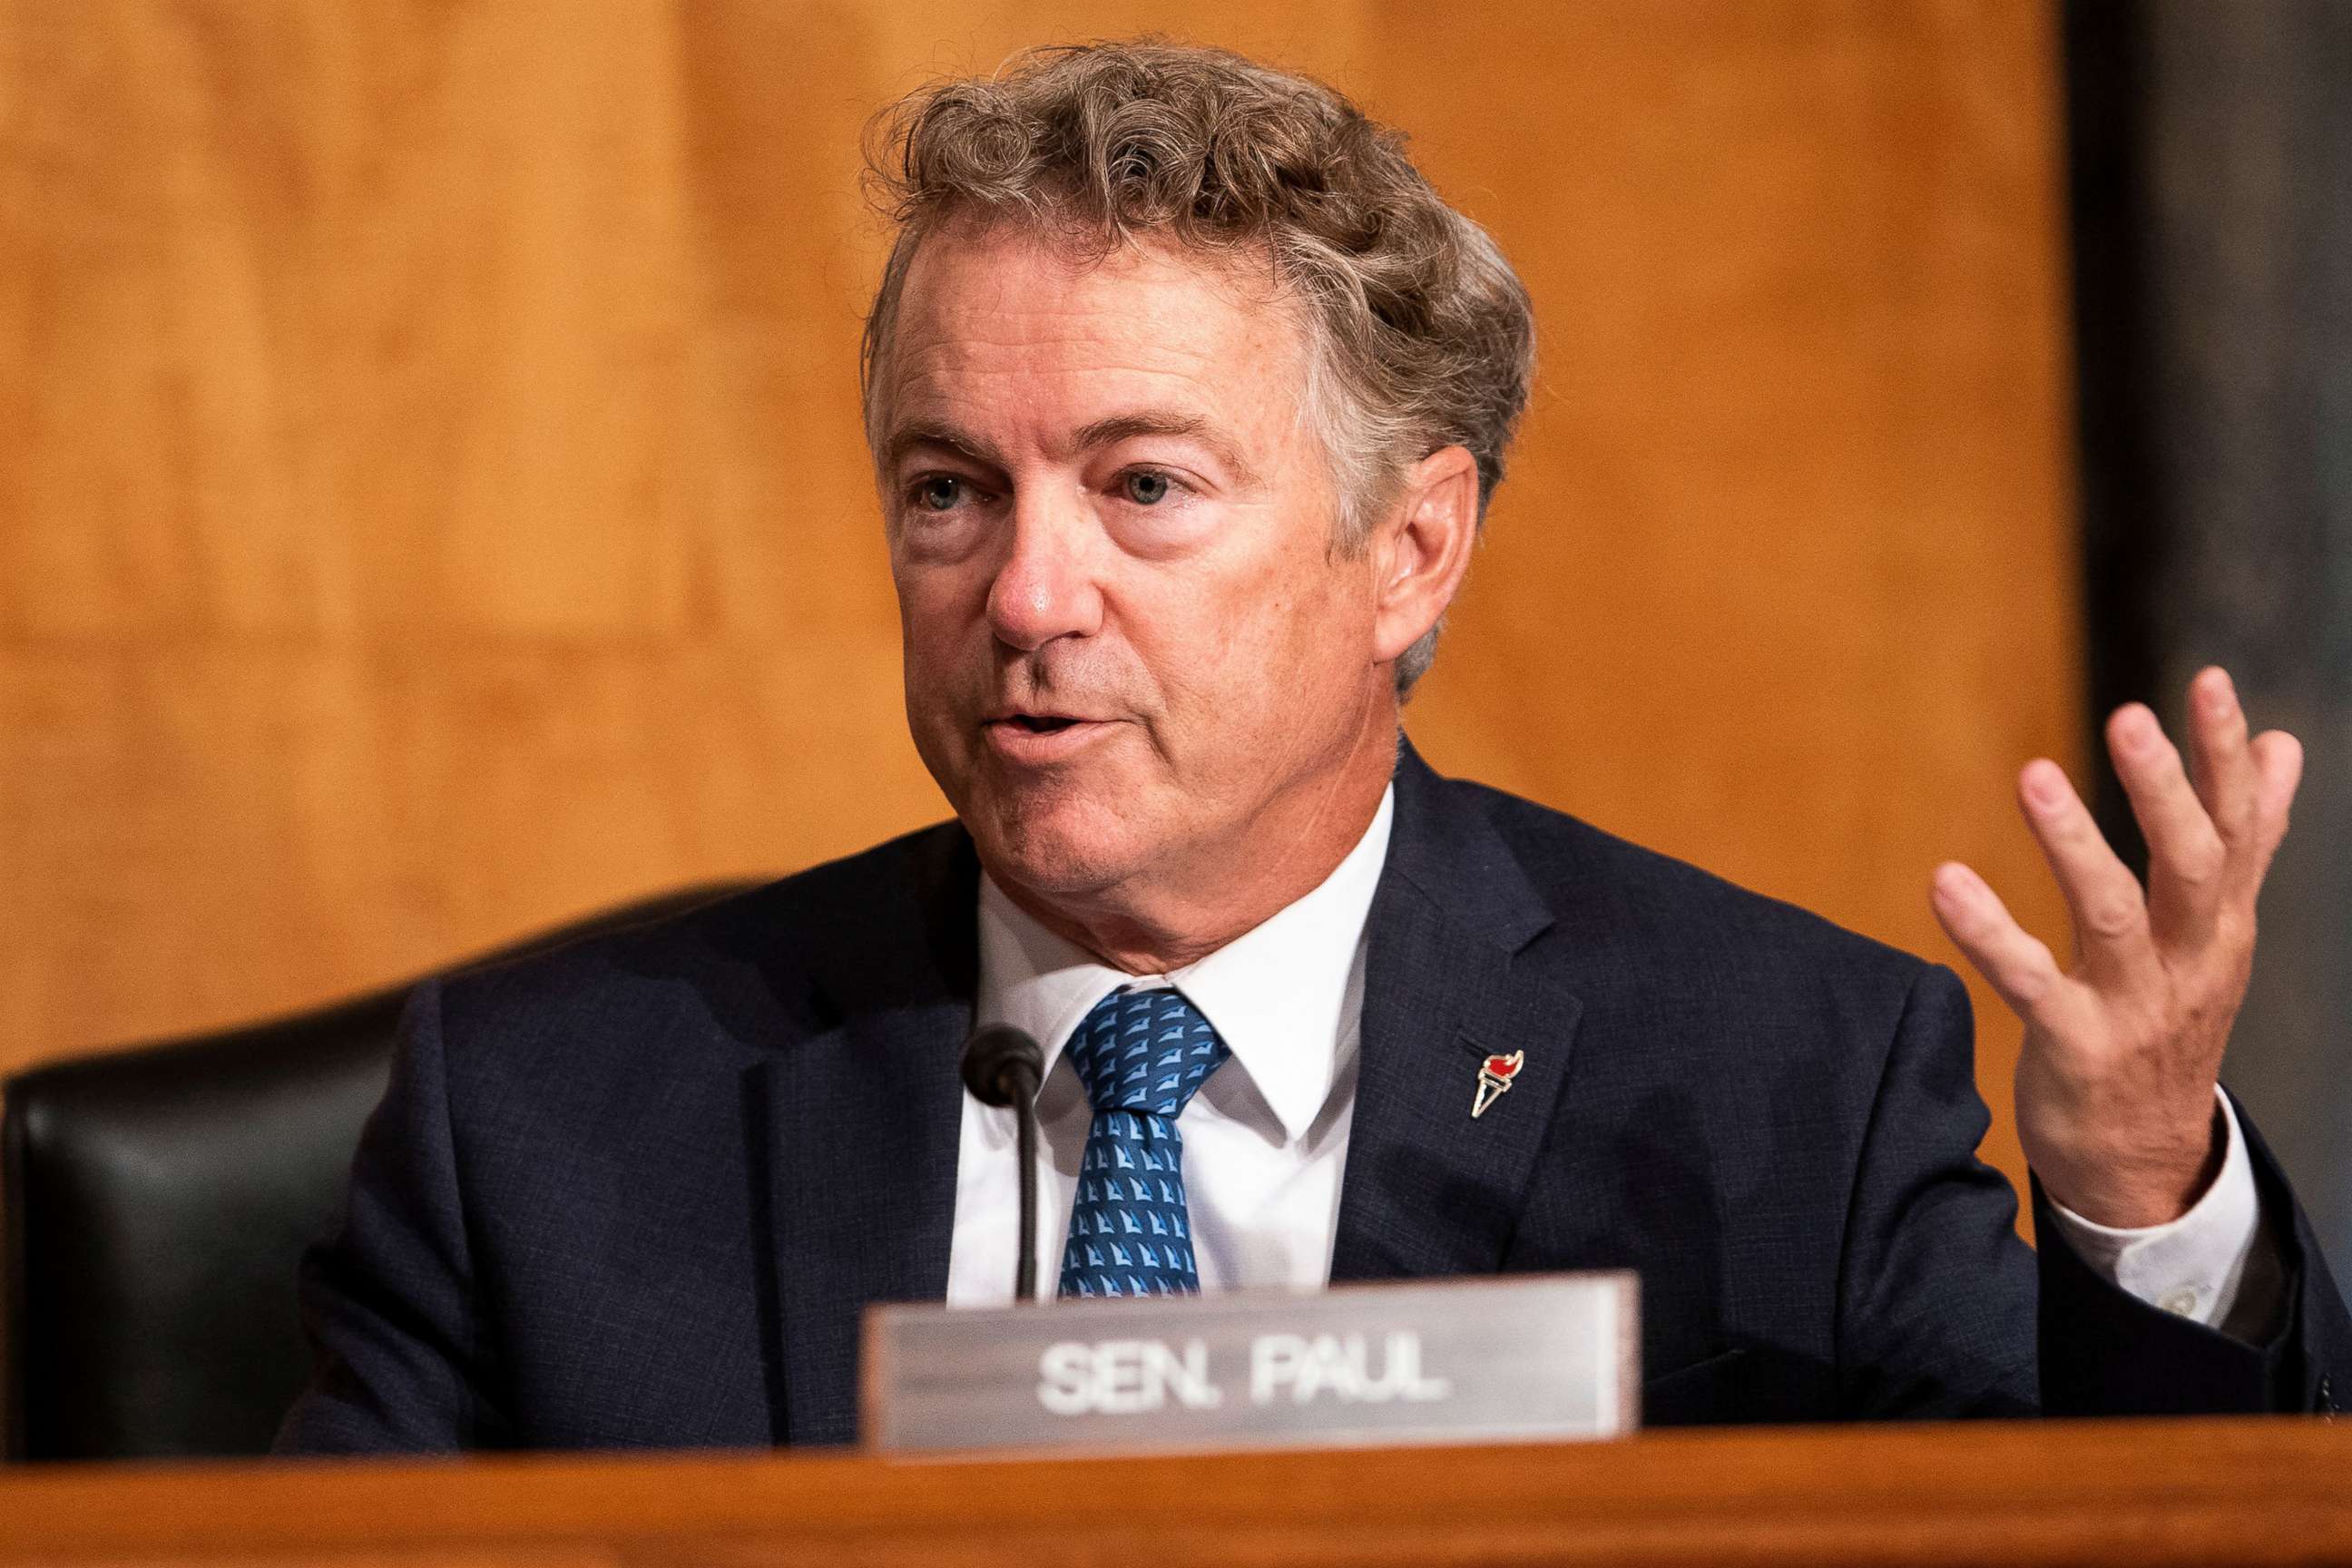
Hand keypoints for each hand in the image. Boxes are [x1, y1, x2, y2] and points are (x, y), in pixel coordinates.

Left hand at [1928, 667, 2301, 1227]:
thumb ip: (2247, 837)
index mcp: (2221, 922)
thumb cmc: (2172, 1022)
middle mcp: (2189, 959)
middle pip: (2190, 864)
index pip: (2236, 827)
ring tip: (2034, 776)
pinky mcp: (2075, 1044)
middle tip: (2131, 716)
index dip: (2225, 755)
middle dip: (2165, 790)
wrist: (2148, 1158)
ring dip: (2075, 845)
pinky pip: (2029, 983)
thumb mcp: (2218, 929)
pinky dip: (1987, 933)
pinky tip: (1944, 883)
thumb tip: (2281, 745)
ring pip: (2114, 915)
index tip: (2210, 681)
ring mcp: (2135, 1004)